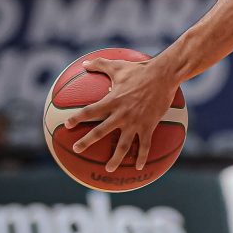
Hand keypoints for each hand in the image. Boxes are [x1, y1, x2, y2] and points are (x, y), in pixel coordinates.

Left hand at [68, 55, 178, 173]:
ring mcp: (136, 122)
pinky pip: (145, 145)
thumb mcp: (119, 66)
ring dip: (115, 158)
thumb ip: (100, 64)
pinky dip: (142, 156)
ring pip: (123, 145)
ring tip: (108, 169)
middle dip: (87, 141)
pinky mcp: (149, 125)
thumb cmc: (141, 69)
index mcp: (113, 101)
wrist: (165, 75)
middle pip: (101, 131)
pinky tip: (140, 167)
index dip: (77, 118)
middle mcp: (122, 114)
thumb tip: (84, 63)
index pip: (90, 111)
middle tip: (76, 149)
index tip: (67, 125)